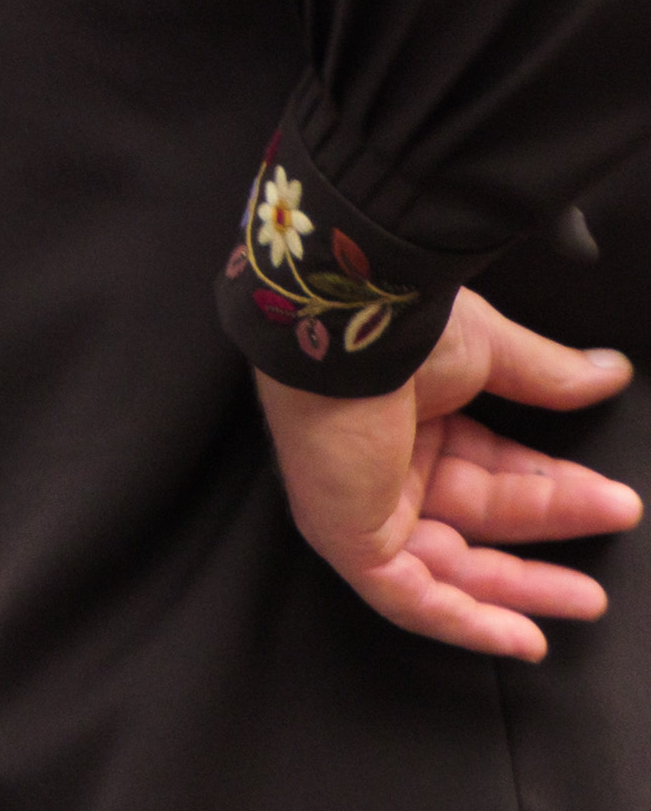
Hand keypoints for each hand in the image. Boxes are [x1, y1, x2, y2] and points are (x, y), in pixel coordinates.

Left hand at [258, 289, 639, 659]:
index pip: (490, 469)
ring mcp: (359, 500)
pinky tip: (520, 636)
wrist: (344, 320)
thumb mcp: (488, 350)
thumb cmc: (396, 324)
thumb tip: (609, 373)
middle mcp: (381, 461)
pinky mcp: (344, 534)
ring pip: (447, 567)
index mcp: (409, 416)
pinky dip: (462, 622)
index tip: (612, 499)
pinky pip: (404, 596)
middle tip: (608, 549)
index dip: (553, 488)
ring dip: (518, 589)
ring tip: (585, 598)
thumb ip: (547, 374)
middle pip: (478, 519)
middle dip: (549, 536)